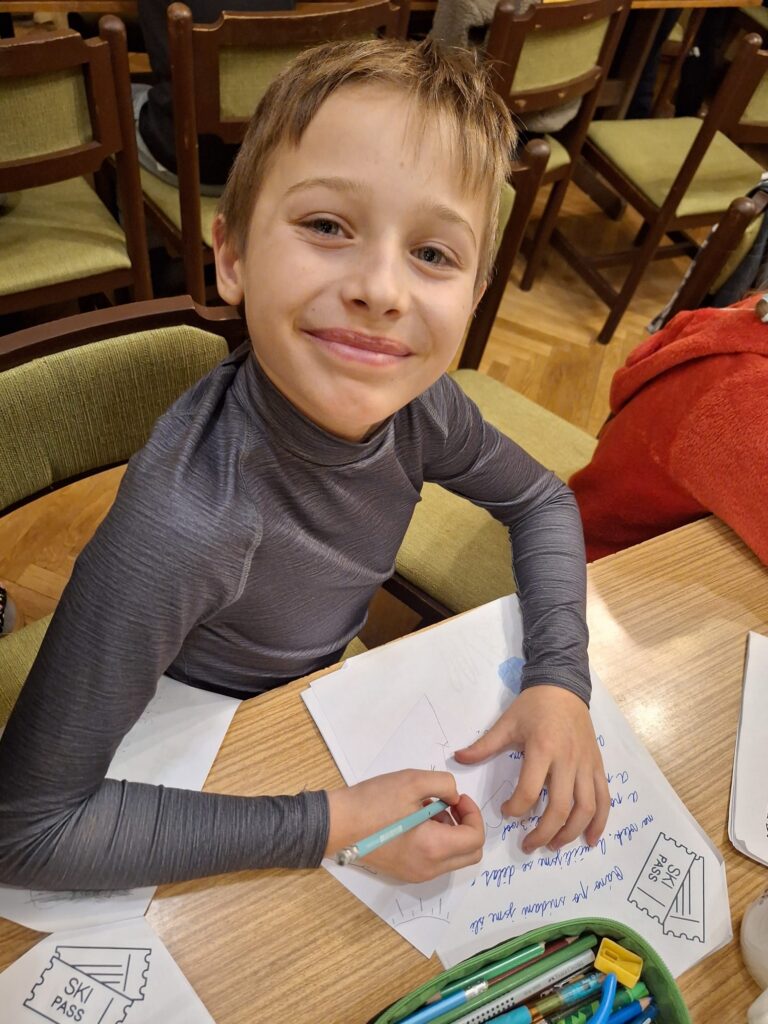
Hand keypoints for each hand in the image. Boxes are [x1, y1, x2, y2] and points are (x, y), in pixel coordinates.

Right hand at [325, 769, 483, 882]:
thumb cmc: (373, 802)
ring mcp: (416, 874)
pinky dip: (437, 843)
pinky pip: (435, 861)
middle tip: (449, 804)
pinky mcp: (405, 874)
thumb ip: (444, 784)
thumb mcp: (412, 781)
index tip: (457, 797)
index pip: (474, 838)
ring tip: (428, 810)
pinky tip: (416, 822)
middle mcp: (429, 868)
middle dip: (467, 826)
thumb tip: (454, 796)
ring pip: (453, 858)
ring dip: (451, 834)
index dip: (473, 813)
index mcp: (433, 848)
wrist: (337, 824)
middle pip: (470, 854)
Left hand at [454, 686, 609, 853]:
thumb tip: (457, 759)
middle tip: (528, 845)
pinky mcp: (597, 766)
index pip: (530, 790)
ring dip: (570, 832)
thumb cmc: (533, 706)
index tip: (506, 812)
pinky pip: (604, 798)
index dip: (516, 808)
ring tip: (554, 846)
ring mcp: (586, 764)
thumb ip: (483, 745)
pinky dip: (599, 822)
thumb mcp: (506, 723)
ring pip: (585, 808)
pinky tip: (589, 839)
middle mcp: (567, 760)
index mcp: (542, 749)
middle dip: (543, 832)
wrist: (563, 686)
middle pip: (560, 807)